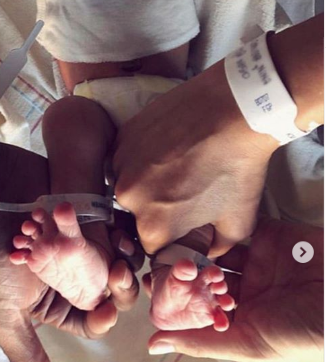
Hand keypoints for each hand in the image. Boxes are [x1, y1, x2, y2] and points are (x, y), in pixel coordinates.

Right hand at [0, 143, 142, 361]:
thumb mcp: (5, 317)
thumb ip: (29, 358)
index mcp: (54, 306)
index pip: (92, 322)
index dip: (104, 318)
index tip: (106, 306)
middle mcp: (70, 280)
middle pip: (111, 292)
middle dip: (120, 286)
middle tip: (119, 269)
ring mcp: (81, 249)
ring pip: (118, 262)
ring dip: (124, 257)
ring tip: (120, 247)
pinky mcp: (87, 221)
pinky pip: (116, 231)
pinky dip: (121, 232)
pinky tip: (119, 230)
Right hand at [113, 60, 278, 256]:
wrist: (235, 109)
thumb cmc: (238, 167)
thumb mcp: (239, 223)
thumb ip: (216, 249)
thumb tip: (204, 252)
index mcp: (154, 225)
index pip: (153, 244)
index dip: (171, 236)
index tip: (183, 221)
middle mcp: (129, 197)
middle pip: (138, 215)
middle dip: (157, 209)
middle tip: (183, 189)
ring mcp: (122, 163)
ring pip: (129, 186)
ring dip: (146, 182)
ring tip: (175, 166)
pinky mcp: (123, 136)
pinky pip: (126, 158)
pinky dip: (141, 158)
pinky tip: (166, 149)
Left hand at [148, 219, 323, 361]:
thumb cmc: (301, 335)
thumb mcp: (247, 343)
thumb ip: (200, 341)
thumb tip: (152, 344)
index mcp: (236, 316)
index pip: (197, 303)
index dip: (176, 295)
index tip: (156, 282)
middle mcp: (243, 288)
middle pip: (204, 274)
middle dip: (187, 268)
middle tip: (171, 258)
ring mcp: (256, 260)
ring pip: (217, 248)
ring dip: (202, 245)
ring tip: (184, 242)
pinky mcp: (270, 236)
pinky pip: (238, 226)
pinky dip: (222, 224)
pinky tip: (203, 221)